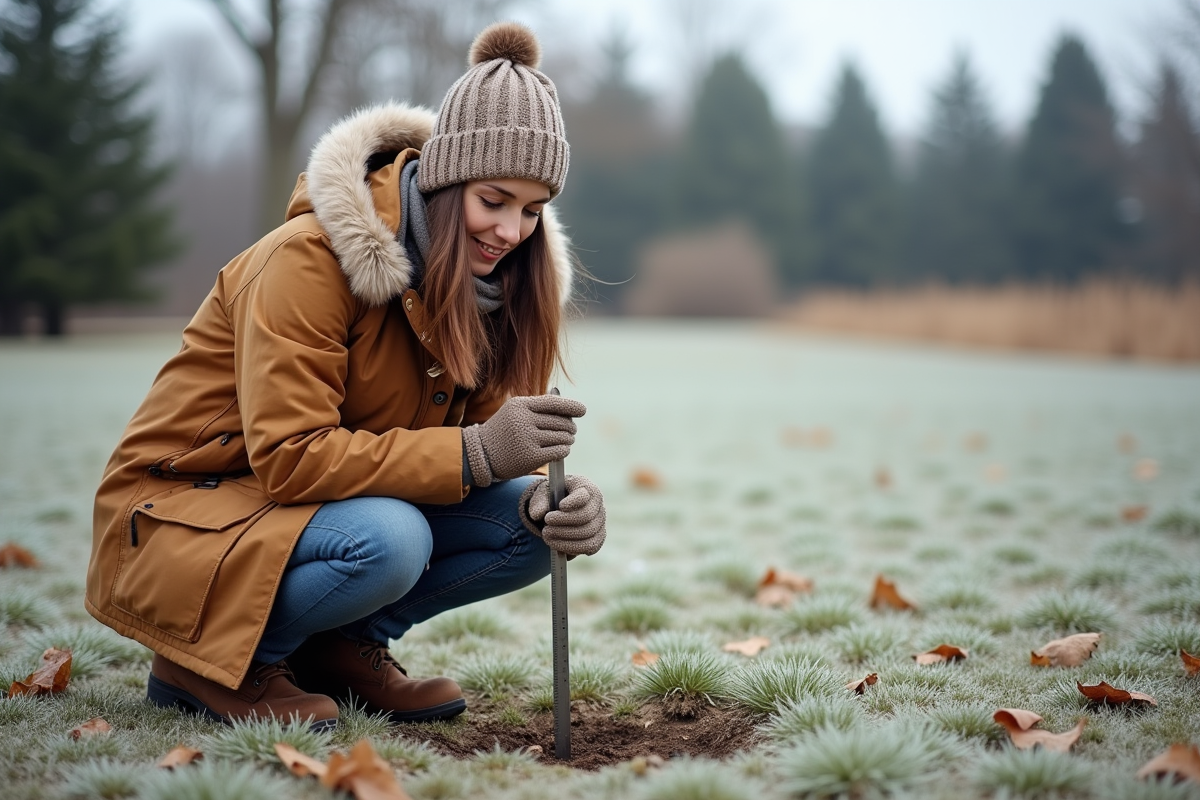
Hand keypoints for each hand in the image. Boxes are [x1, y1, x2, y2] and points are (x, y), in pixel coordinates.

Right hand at [462, 394, 585, 486]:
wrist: (481, 454)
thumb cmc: (503, 431)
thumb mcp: (514, 411)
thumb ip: (537, 407)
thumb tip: (569, 409)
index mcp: (520, 405)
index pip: (553, 403)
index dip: (571, 406)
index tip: (583, 410)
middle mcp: (523, 420)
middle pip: (560, 421)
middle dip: (570, 426)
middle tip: (571, 431)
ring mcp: (527, 439)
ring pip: (562, 437)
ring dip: (569, 439)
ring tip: (568, 440)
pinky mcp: (531, 457)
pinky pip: (559, 451)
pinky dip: (565, 450)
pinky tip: (563, 450)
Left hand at [519, 474, 605, 555]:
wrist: (559, 509)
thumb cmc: (553, 497)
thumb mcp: (543, 494)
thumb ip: (539, 502)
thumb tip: (536, 514)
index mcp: (585, 486)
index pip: (584, 495)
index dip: (573, 502)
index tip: (560, 506)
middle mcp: (597, 503)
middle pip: (586, 515)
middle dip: (564, 523)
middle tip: (546, 526)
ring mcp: (600, 521)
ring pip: (588, 533)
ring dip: (565, 537)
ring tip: (547, 536)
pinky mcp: (599, 536)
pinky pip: (590, 546)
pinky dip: (573, 548)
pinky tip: (558, 546)